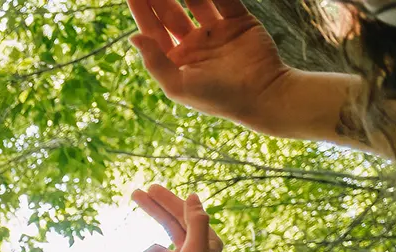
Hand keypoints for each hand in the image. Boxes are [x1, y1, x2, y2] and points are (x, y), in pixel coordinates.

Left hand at [125, 0, 320, 136]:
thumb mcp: (178, 85)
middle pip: (170, 13)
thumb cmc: (217, 98)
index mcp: (176, 60)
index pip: (152, 31)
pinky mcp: (239, 21)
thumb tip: (133, 37)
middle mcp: (193, 44)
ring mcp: (216, 31)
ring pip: (196, 2)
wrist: (262, 95)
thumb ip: (155, 61)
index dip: (141, 11)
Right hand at [132, 184, 222, 251]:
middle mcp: (194, 249)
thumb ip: (196, 221)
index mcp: (206, 241)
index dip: (168, 199)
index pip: (184, 213)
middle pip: (170, 223)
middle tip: (135, 193)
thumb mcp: (194, 250)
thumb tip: (192, 196)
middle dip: (154, 209)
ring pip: (153, 248)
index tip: (151, 188)